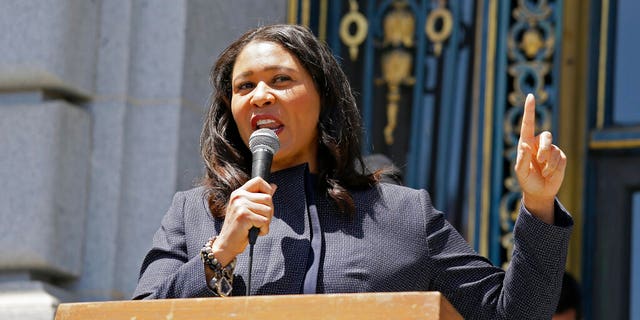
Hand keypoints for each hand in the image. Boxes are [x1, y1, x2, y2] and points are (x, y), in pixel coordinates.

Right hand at [212, 177, 276, 264]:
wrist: (226, 244)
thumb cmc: (238, 228)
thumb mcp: (248, 209)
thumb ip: (259, 198)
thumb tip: (274, 186)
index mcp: (239, 193)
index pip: (258, 180)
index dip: (267, 189)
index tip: (266, 202)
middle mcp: (239, 197)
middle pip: (268, 198)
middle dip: (269, 212)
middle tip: (259, 220)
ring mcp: (241, 206)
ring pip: (268, 210)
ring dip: (266, 222)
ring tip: (255, 226)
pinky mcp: (244, 216)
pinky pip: (265, 221)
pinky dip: (263, 230)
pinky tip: (255, 232)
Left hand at [514, 94, 566, 223]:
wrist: (539, 192)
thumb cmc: (527, 180)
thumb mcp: (521, 171)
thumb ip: (522, 158)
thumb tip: (525, 145)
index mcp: (526, 143)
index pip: (528, 124)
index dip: (529, 110)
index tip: (530, 96)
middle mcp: (538, 144)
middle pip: (546, 136)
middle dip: (544, 149)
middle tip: (540, 161)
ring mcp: (550, 150)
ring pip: (552, 149)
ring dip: (548, 163)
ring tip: (543, 172)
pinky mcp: (560, 157)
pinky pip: (559, 159)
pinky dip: (554, 168)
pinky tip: (549, 174)